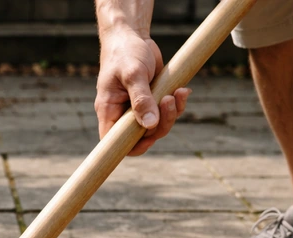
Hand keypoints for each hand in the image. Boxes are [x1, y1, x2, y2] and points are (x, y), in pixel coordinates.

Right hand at [95, 27, 190, 155]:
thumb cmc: (125, 52)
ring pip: (157, 126)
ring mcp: (138, 108)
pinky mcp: (152, 100)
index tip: (148, 138)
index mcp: (109, 111)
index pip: (114, 141)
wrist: (133, 36)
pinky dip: (177, 104)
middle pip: (141, 136)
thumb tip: (150, 125)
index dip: (131, 147)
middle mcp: (122, 114)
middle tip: (168, 101)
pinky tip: (182, 90)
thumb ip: (141, 100)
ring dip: (171, 113)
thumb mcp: (132, 74)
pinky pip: (166, 112)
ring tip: (177, 93)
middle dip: (160, 125)